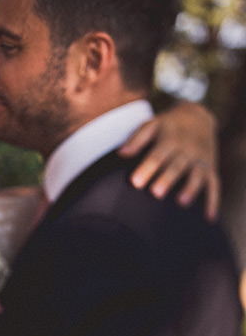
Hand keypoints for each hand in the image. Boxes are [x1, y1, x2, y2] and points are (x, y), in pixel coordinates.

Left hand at [118, 102, 218, 221]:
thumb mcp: (151, 125)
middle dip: (167, 179)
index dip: (147, 168)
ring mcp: (201, 160)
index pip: (158, 154)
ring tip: (180, 203)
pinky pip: (214, 186)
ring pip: (197, 175)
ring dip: (190, 188)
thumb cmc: (166, 127)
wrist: (198, 116)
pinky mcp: (211, 169)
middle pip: (177, 166)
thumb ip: (137, 139)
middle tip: (155, 194)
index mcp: (170, 139)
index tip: (135, 182)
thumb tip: (121, 153)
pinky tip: (208, 218)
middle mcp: (188, 150)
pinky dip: (212, 202)